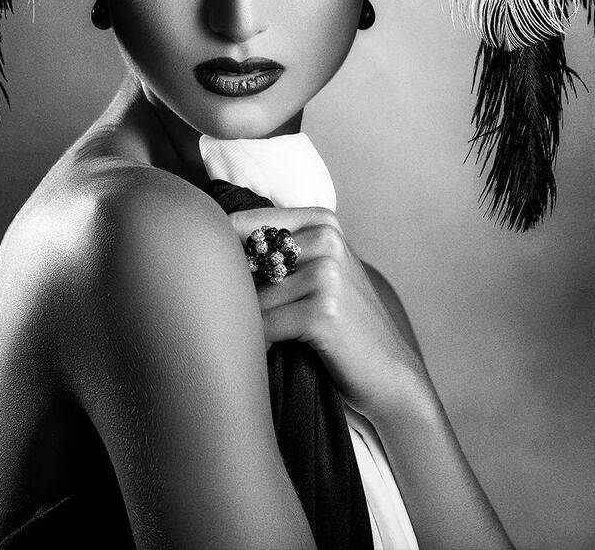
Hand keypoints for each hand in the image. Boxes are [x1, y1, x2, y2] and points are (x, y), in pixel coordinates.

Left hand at [231, 206, 427, 417]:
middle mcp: (326, 238)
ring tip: (265, 338)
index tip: (210, 279)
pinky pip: (265, 325)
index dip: (218, 255)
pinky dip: (261, 343)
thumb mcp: (317, 272)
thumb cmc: (342, 325)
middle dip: (234, 294)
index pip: (242, 224)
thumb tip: (205, 241)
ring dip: (247, 323)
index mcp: (321, 220)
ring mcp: (328, 273)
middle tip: (239, 318)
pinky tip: (273, 352)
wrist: (388, 373)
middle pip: (241, 260)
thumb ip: (276, 250)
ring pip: (251, 297)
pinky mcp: (324, 310)